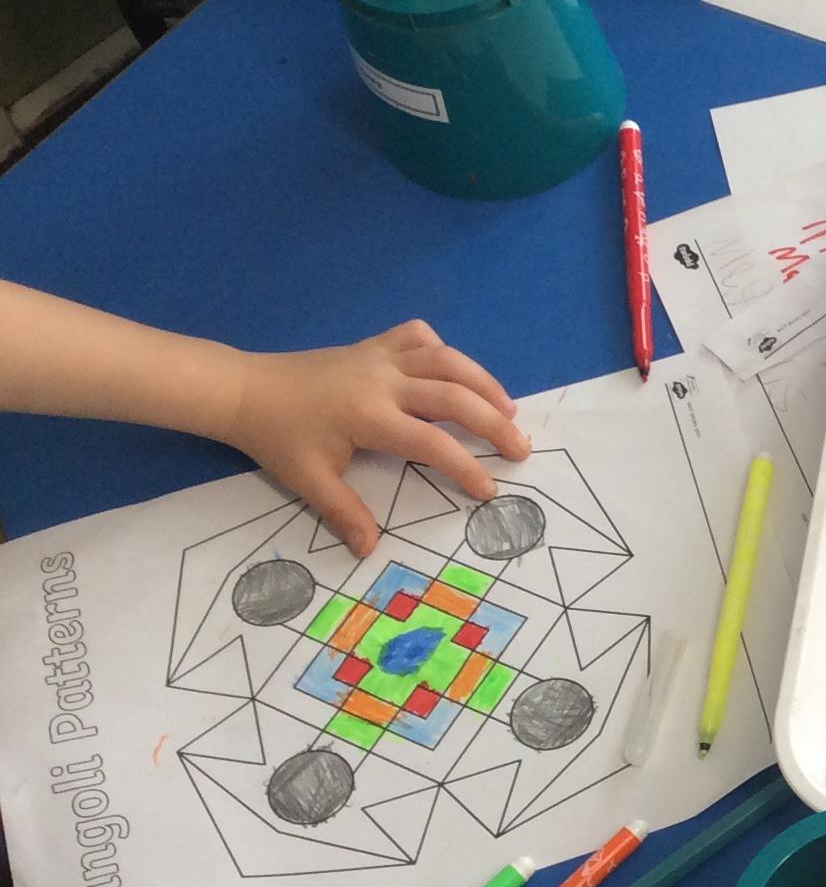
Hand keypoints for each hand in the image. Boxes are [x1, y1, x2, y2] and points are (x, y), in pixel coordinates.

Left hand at [214, 321, 527, 557]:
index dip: (465, 467)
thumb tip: (369, 549)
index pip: (432, 443)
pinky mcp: (373, 345)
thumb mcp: (308, 480)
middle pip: (455, 396)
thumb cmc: (277, 437)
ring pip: (448, 360)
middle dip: (494, 423)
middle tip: (521, 449)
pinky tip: (452, 372)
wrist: (243, 389)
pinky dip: (442, 350)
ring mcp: (380, 357)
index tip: (488, 490)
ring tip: (509, 408)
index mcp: (369, 416)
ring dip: (484, 382)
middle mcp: (384, 380)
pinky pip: (418, 337)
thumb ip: (345, 512)